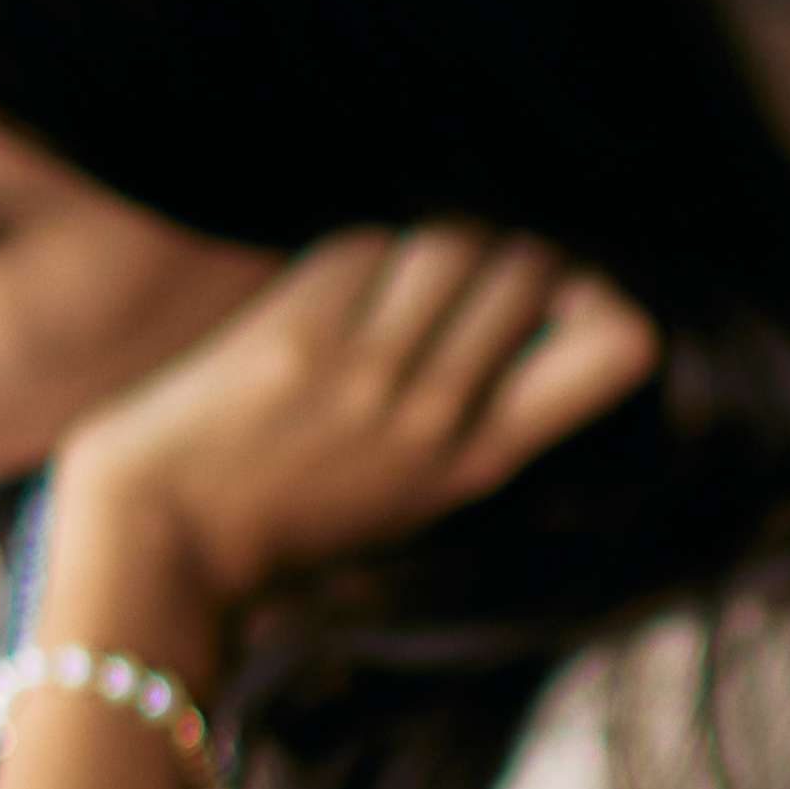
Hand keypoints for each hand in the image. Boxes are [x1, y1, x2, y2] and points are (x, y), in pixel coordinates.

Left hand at [52, 224, 657, 612]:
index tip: (557, 305)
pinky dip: (357, 256)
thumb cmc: (293, 513)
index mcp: (486, 459)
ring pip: (452, 241)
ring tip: (396, 275)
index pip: (623, 346)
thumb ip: (484, 416)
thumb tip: (542, 304)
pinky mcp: (299, 341)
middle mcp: (442, 415)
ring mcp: (371, 377)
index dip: (604, 298)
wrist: (166, 547)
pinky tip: (329, 293)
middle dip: (504, 249)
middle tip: (457, 273)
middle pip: (532, 264)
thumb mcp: (420, 491)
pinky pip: (365, 247)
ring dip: (430, 241)